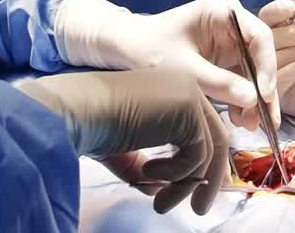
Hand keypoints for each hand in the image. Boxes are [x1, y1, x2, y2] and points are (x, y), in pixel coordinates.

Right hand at [17, 68, 228, 214]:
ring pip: (206, 151)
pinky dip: (175, 175)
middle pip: (215, 137)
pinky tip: (147, 173)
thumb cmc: (94, 125)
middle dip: (208, 178)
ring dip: (183, 186)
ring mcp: (189, 95)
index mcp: (172, 89)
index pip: (202, 127)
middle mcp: (186, 86)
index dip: (203, 161)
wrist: (79, 110)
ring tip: (160, 203)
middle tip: (199, 209)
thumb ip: (144, 166)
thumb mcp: (125, 149)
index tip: (194, 192)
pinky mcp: (188, 109)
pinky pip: (196, 155)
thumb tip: (160, 188)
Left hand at [55, 0, 285, 132]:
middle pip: (260, 56)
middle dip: (263, 88)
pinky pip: (240, 79)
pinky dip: (242, 99)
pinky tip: (240, 118)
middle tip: (266, 120)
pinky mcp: (222, 59)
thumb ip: (220, 84)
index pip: (259, 37)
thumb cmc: (149, 50)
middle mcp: (231, 22)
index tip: (263, 95)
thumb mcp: (184, 70)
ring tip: (249, 125)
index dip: (267, 67)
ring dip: (254, 98)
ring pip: (253, 71)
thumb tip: (254, 99)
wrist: (123, 49)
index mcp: (223, 11)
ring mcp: (228, 40)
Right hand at [258, 0, 294, 137]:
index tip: (290, 8)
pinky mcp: (275, 96)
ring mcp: (270, 73)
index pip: (268, 17)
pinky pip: (270, 85)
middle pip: (263, 39)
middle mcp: (271, 49)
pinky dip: (282, 75)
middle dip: (285, 33)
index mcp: (281, 29)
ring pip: (265, 61)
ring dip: (288, 53)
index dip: (276, 11)